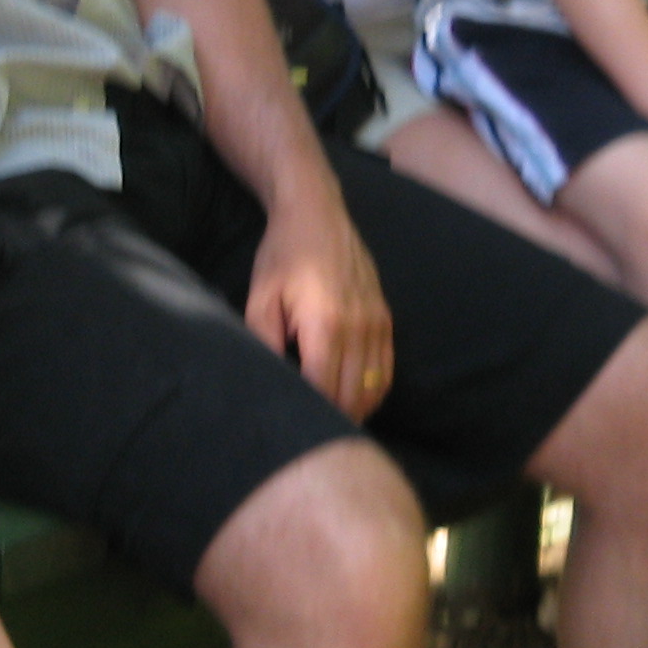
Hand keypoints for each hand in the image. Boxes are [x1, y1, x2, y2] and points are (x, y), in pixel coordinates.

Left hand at [244, 192, 394, 420]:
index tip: (291, 426)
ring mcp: (378, 323)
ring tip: (330, 422)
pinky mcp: (386, 318)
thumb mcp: (261, 299)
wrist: (317, 214)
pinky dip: (373, 392)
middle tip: (308, 433)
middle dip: (331, 419)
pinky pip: (387, 370)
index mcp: (326, 324)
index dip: (308, 413)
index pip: (323, 390)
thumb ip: (264, 345)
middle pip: (351, 396)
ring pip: (373, 388)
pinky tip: (353, 401)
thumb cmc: (282, 257)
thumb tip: (269, 385)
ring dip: (354, 410)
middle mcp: (359, 327)